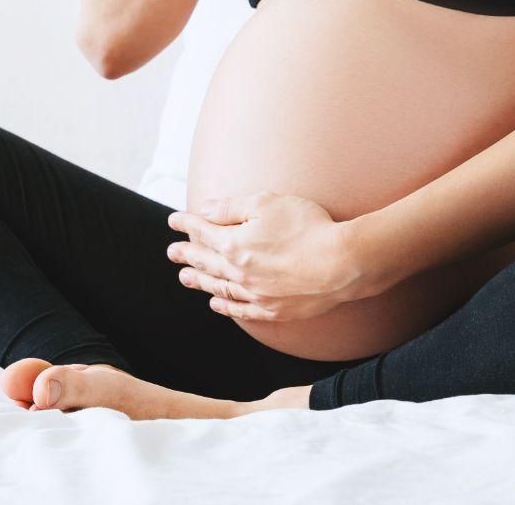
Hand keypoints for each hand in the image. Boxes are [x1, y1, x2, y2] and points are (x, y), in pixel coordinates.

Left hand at [166, 191, 386, 322]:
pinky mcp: (273, 310)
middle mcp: (239, 272)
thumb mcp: (267, 203)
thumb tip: (204, 210)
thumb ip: (231, 207)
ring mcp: (255, 294)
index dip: (186, 224)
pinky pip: (240, 310)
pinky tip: (216, 302)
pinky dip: (224, 306)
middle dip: (186, 254)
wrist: (343, 263)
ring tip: (185, 277)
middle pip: (206, 262)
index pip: (202, 232)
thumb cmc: (308, 227)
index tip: (174, 220)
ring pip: (219, 287)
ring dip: (199, 281)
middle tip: (172, 252)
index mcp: (234, 244)